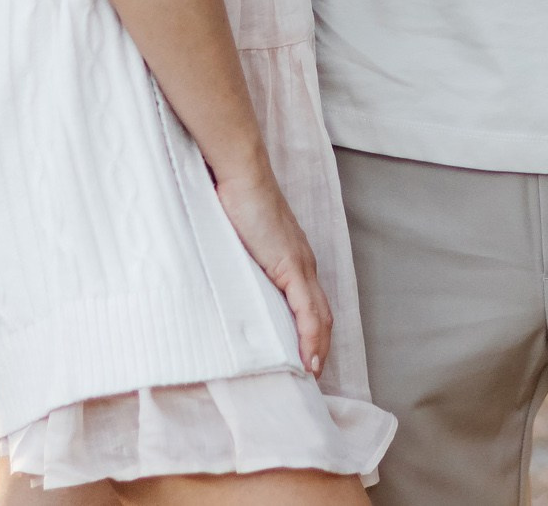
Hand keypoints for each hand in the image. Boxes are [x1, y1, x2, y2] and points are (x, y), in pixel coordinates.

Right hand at [210, 164, 332, 377]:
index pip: (311, 301)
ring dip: (318, 347)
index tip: (306, 354)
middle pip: (321, 312)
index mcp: (293, 255)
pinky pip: (307, 310)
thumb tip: (226, 278)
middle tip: (311, 373)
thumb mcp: (237, 240)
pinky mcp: (291, 265)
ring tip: (312, 373)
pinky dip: (311, 337)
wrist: (239, 173)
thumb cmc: (233, 199)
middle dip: (320, 344)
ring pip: (319, 315)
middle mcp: (304, 261)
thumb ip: (239, 260)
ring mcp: (300, 263)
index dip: (312, 329)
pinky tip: (309, 359)